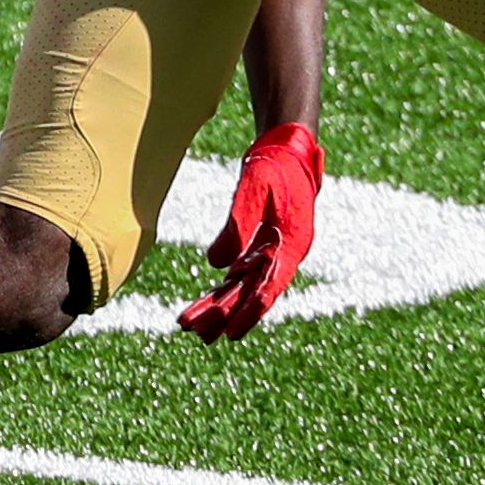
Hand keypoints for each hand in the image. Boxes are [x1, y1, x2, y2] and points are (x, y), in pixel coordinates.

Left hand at [181, 124, 322, 343]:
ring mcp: (274, 251)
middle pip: (251, 292)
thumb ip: (238, 226)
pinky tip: (209, 300)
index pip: (268, 289)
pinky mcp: (263, 244)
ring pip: (243, 285)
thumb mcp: (254, 190)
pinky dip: (225, 286)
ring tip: (192, 326)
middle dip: (224, 314)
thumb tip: (216, 266)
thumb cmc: (274, 167)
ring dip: (219, 304)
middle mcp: (285, 255)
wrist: (288, 150)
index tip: (230, 335)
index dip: (249, 313)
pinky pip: (241, 272)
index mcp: (292, 246)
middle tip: (195, 334)